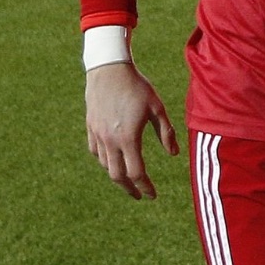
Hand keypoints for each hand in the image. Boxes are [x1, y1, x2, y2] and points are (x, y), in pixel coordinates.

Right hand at [85, 62, 177, 199]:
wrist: (109, 69)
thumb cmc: (138, 87)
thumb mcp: (157, 108)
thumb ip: (166, 132)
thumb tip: (173, 154)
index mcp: (129, 138)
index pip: (136, 172)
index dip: (145, 187)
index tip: (152, 195)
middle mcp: (110, 141)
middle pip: (117, 176)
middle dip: (129, 189)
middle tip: (139, 195)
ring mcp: (98, 135)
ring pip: (105, 165)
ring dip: (117, 175)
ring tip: (129, 178)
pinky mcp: (91, 128)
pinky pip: (96, 152)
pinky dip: (105, 161)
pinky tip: (113, 160)